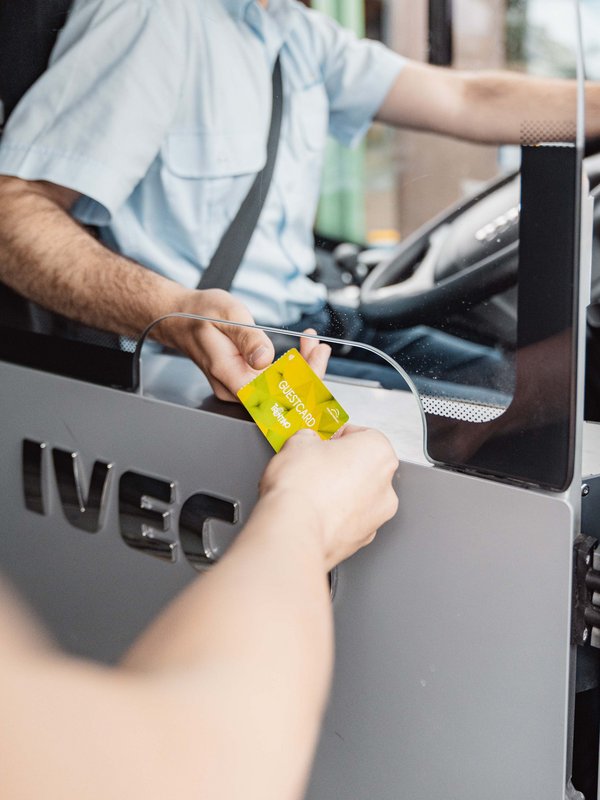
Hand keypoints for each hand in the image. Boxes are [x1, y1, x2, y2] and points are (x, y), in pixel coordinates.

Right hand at [155, 289, 330, 400]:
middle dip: (307, 372)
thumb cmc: (199, 313)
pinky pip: (273, 383)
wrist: (180, 318)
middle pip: (280, 394)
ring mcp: (238, 388)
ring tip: (314, 345)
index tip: (315, 360)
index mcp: (227, 374)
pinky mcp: (244, 383)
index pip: (271, 391)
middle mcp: (233, 388)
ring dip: (302, 369)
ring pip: (280, 389)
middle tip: (320, 348)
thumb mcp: (227, 313)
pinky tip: (303, 352)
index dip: (298, 381)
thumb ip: (247, 337)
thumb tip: (265, 358)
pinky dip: (292, 368)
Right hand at [259, 426, 398, 569]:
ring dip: (340, 492)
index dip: (337, 437)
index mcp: (378, 452)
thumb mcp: (298, 443)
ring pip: (359, 497)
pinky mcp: (362, 540)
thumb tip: (307, 442)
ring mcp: (377, 516)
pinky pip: (350, 520)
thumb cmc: (302, 486)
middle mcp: (385, 485)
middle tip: (314, 466)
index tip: (322, 442)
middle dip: (340, 466)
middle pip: (364, 467)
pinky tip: (315, 512)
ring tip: (311, 492)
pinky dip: (336, 516)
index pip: (362, 435)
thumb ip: (309, 438)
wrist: (294, 530)